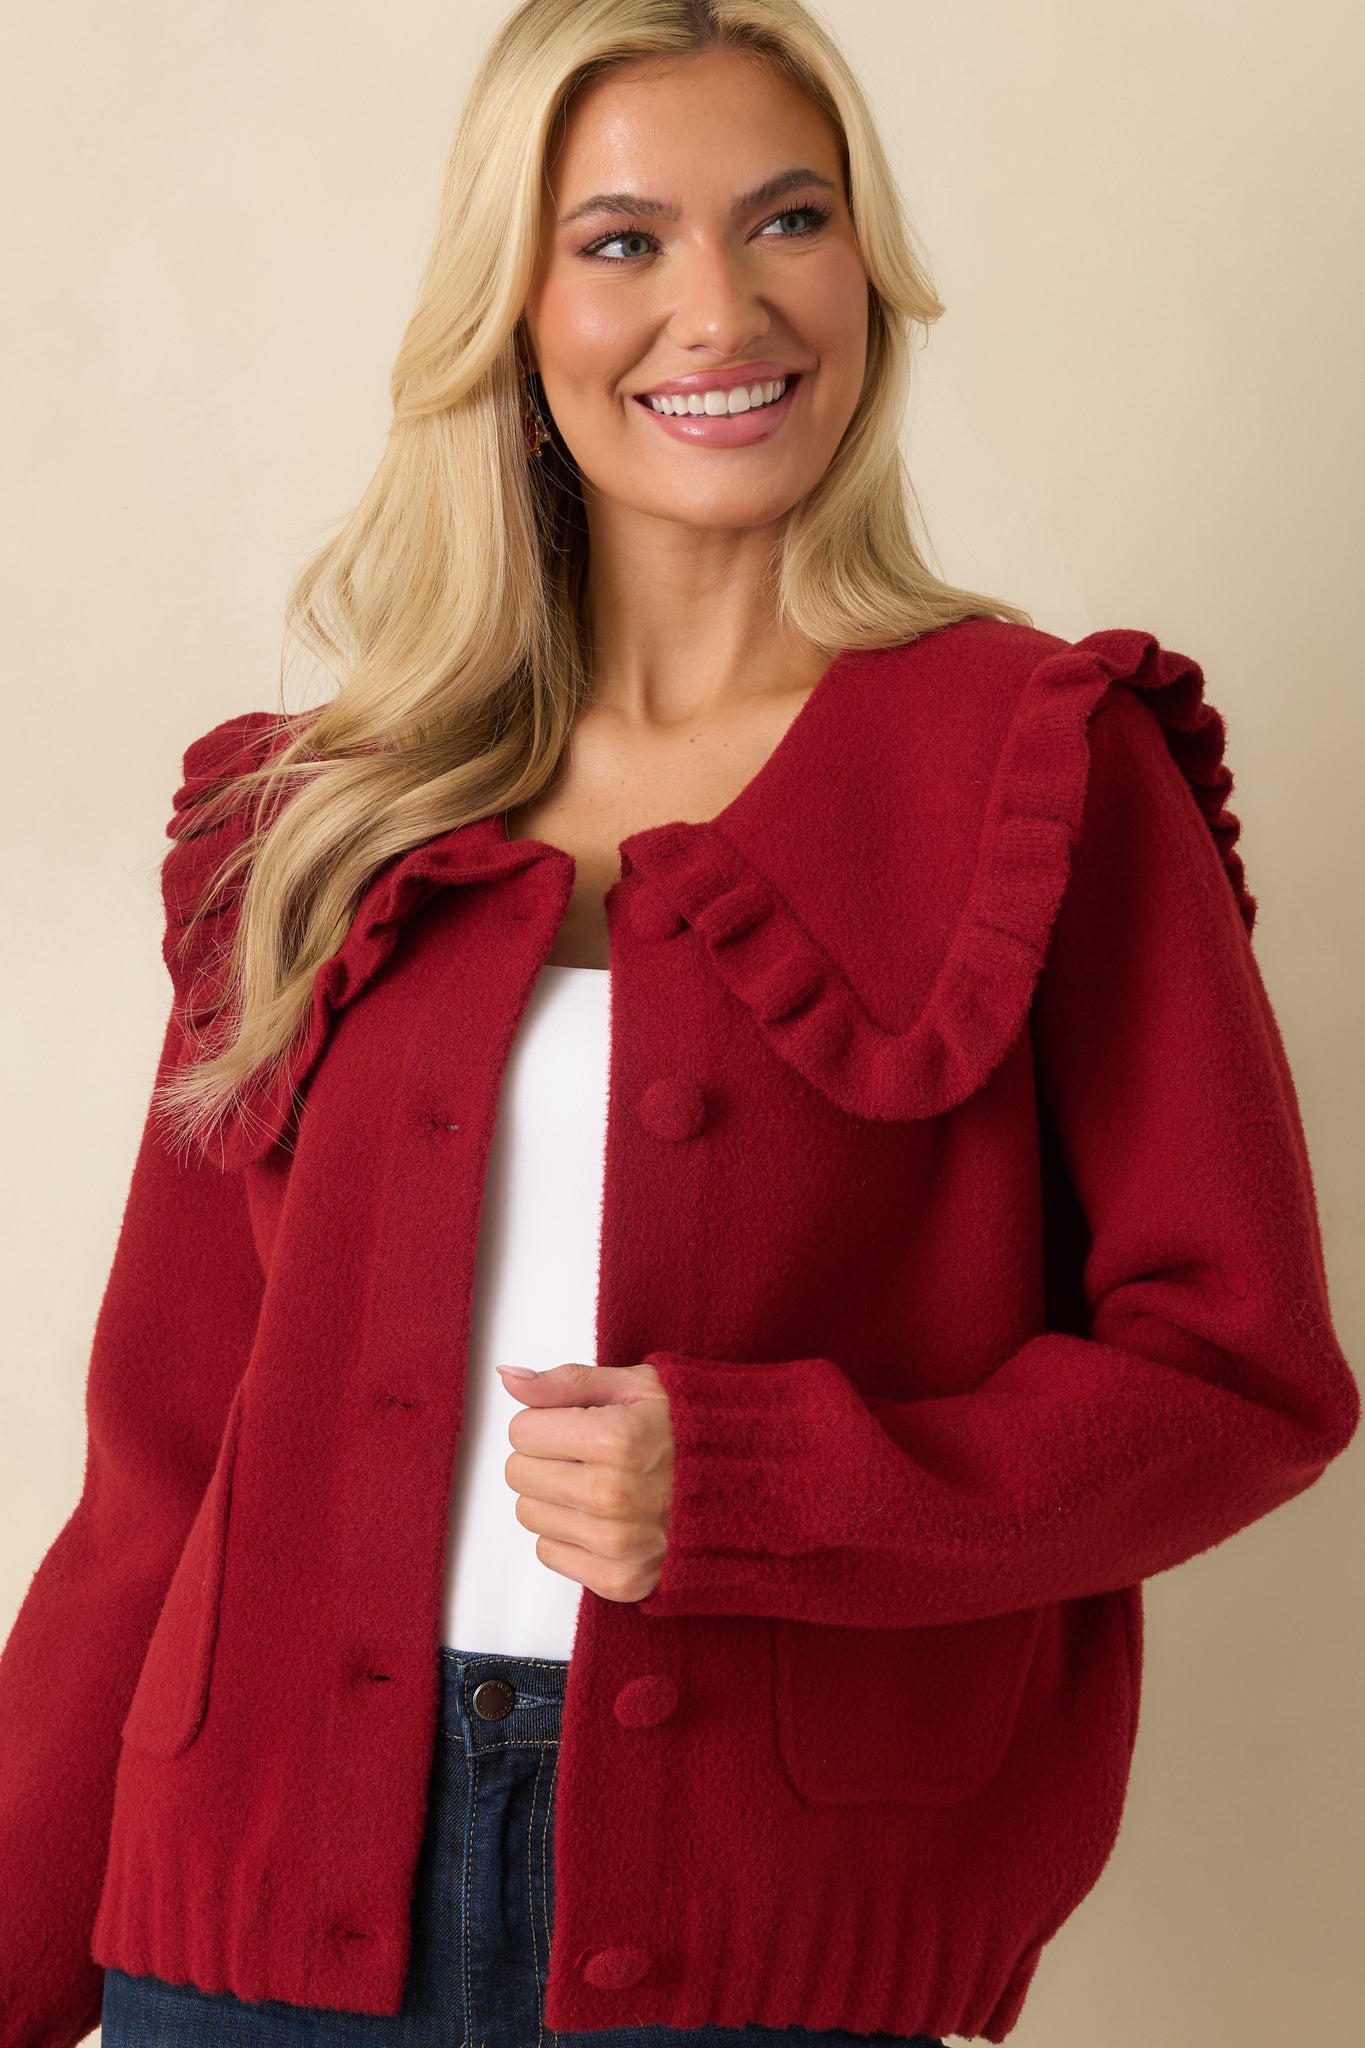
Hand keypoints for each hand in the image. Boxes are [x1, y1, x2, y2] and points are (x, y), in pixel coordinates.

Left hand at [496, 1360, 674, 1602]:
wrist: (750, 1487)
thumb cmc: (692, 1431)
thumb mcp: (636, 1386)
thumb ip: (566, 1382)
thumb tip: (509, 1378)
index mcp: (615, 1440)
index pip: (521, 1431)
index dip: (546, 1422)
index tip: (577, 1424)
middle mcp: (612, 1496)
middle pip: (518, 1474)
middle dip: (545, 1458)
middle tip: (587, 1454)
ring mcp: (616, 1544)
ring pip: (529, 1514)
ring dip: (556, 1496)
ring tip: (601, 1484)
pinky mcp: (620, 1580)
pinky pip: (549, 1553)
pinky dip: (570, 1534)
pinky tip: (606, 1517)